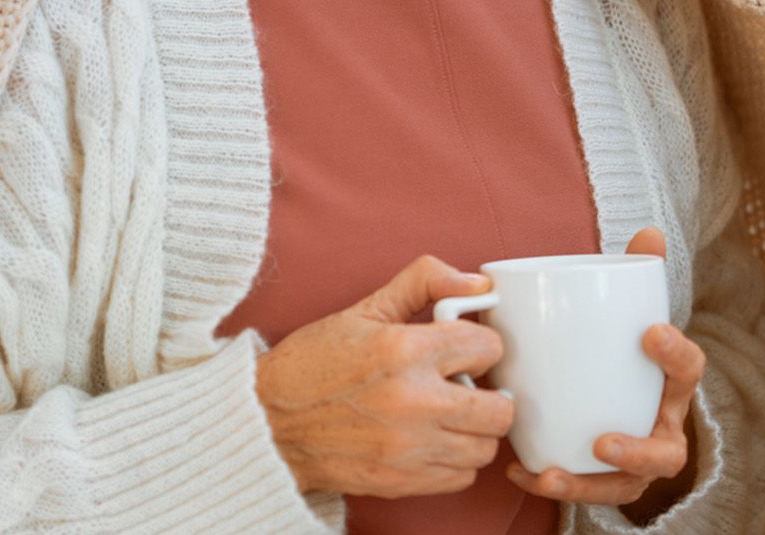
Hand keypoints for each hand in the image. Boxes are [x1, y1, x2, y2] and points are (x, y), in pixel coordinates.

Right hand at [253, 254, 514, 497]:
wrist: (265, 422)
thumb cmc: (314, 362)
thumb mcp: (367, 309)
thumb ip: (426, 282)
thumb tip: (479, 281)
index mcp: (406, 351)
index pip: (489, 348)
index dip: (482, 344)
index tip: (467, 348)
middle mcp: (413, 404)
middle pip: (500, 409)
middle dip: (492, 391)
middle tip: (470, 383)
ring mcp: (407, 449)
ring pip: (485, 447)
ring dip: (476, 429)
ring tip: (452, 412)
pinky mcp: (398, 483)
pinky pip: (459, 478)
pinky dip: (456, 459)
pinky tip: (435, 439)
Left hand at [506, 227, 705, 513]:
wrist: (609, 392)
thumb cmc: (622, 350)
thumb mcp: (629, 313)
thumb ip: (637, 274)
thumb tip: (650, 232)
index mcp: (671, 384)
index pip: (689, 370)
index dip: (675, 352)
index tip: (649, 331)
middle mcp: (662, 428)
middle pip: (668, 452)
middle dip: (638, 451)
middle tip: (603, 440)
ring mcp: (636, 462)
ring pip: (624, 487)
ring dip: (589, 486)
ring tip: (553, 474)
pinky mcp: (605, 480)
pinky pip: (584, 493)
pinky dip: (552, 484)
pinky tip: (520, 470)